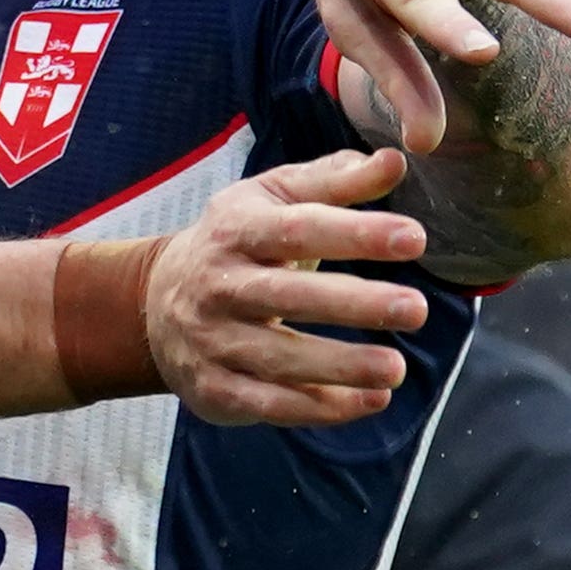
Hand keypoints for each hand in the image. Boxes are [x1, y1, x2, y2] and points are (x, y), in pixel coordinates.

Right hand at [143, 152, 433, 426]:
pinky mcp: (215, 389)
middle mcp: (219, 285)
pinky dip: (320, 408)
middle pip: (288, 296)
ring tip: (397, 368)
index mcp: (236, 230)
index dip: (355, 233)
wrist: (153, 303)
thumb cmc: (238, 243)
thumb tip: (395, 161)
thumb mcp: (274, 200)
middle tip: (417, 308)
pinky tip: (371, 401)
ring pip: (278, 358)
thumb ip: (335, 182)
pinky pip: (269, 404)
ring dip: (341, 366)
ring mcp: (213, 341)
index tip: (414, 239)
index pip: (298, 228)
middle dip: (354, 303)